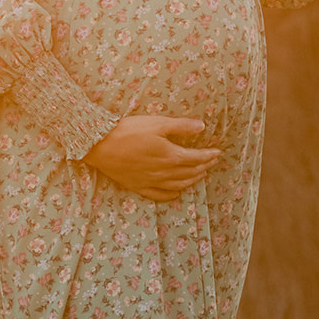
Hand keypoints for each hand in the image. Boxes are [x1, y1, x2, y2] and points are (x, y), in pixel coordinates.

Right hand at [83, 115, 220, 201]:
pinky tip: (177, 192)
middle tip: (212, 162)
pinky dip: (172, 194)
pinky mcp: (138, 186)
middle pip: (189, 172)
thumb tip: (202, 127)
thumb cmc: (129, 130)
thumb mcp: (157, 123)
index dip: (209, 156)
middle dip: (203, 167)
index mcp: (170, 156)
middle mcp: (164, 172)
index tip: (218, 153)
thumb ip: (181, 126)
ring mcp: (151, 181)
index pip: (196, 158)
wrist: (100, 145)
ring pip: (178, 184)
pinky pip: (160, 195)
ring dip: (192, 180)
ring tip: (200, 175)